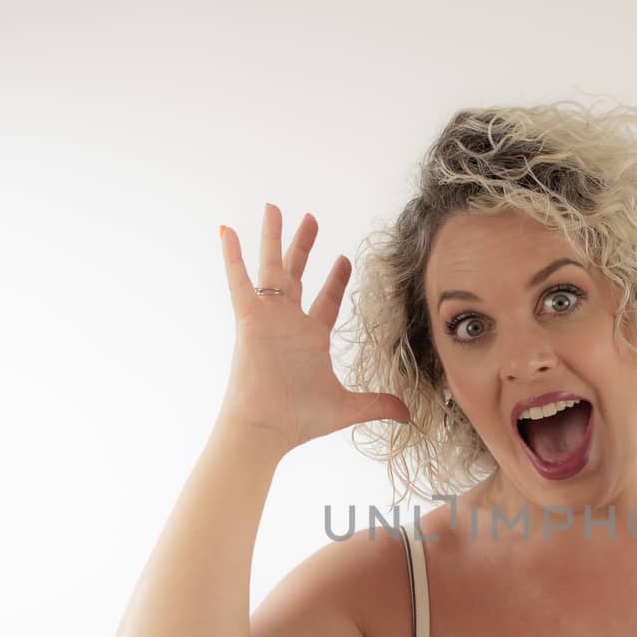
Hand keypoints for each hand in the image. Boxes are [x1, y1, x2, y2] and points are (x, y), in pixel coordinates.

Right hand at [216, 205, 409, 449]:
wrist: (266, 429)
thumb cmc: (299, 420)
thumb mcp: (347, 408)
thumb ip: (378, 404)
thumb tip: (408, 415)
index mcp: (311, 338)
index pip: (326, 300)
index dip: (336, 279)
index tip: (344, 258)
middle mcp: (289, 323)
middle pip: (297, 274)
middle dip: (304, 246)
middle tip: (311, 218)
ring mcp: (268, 318)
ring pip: (271, 268)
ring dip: (273, 238)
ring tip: (275, 208)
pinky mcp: (249, 319)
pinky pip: (239, 281)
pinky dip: (233, 256)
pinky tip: (228, 231)